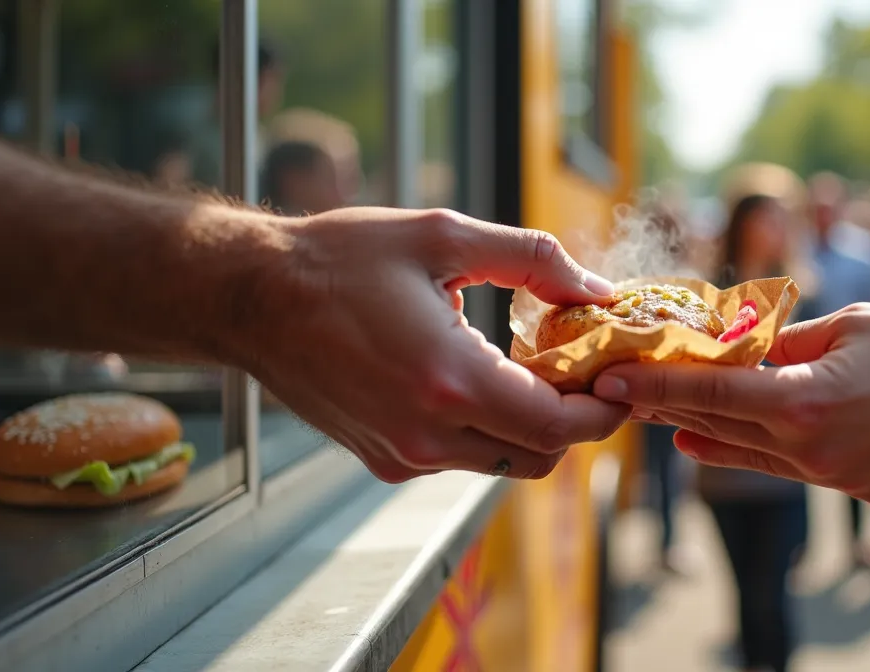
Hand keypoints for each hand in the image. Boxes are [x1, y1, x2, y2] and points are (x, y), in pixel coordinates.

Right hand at [236, 207, 629, 482]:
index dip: (602, 413)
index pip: (558, 429)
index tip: (618, 381)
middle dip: (572, 421)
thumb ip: (532, 259)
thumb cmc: (341, 258)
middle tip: (579, 371)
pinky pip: (459, 459)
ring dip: (528, 426)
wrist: (251, 297)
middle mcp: (426, 434)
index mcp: (449, 382)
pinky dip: (485, 429)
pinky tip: (474, 378)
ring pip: (501, 463)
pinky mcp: (384, 459)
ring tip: (526, 368)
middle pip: (538, 458)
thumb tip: (597, 289)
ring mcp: (402, 454)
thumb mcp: (443, 235)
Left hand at [595, 302, 869, 511]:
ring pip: (759, 457)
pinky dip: (771, 451)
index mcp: (805, 403)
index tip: (612, 381)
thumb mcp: (858, 326)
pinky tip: (753, 439)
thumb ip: (795, 342)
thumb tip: (748, 346)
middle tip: (630, 395)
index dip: (654, 387)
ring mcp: (842, 481)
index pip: (709, 394)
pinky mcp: (869, 494)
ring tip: (674, 425)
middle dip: (671, 411)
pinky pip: (805, 470)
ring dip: (713, 437)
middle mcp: (814, 452)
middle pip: (722, 431)